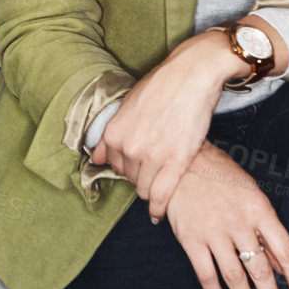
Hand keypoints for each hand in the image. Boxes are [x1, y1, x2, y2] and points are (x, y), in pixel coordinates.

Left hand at [87, 29, 241, 223]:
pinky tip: (157, 214)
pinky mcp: (176, 163)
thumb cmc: (162, 85)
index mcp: (114, 133)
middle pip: (129, 178)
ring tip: (158, 187)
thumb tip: (95, 157)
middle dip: (139, 176)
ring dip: (149, 190)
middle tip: (152, 170)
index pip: (112, 164)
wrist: (192, 75)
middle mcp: (128, 148)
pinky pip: (161, 195)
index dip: (125, 165)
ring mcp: (151, 157)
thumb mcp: (127, 105)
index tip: (136, 164)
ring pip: (143, 189)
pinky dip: (158, 208)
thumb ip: (110, 134)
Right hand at [164, 143, 288, 288]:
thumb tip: (280, 264)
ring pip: (235, 278)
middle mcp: (239, 223)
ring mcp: (214, 232)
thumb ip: (266, 231)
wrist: (180, 160)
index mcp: (260, 210)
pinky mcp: (191, 239)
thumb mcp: (252, 195)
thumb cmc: (218, 174)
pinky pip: (206, 274)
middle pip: (261, 271)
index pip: (287, 253)